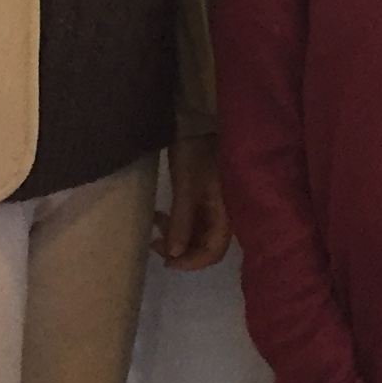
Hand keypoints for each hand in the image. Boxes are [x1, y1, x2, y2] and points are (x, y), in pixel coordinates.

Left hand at [156, 135, 231, 269]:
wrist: (196, 120)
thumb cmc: (193, 152)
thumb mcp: (186, 187)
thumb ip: (182, 222)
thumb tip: (174, 255)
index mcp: (226, 211)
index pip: (214, 250)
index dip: (191, 262)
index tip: (166, 261)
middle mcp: (224, 212)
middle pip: (207, 246)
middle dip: (182, 251)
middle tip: (156, 245)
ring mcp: (215, 204)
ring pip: (198, 234)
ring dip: (177, 237)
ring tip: (155, 228)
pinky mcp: (206, 196)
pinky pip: (194, 221)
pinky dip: (178, 225)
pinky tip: (162, 217)